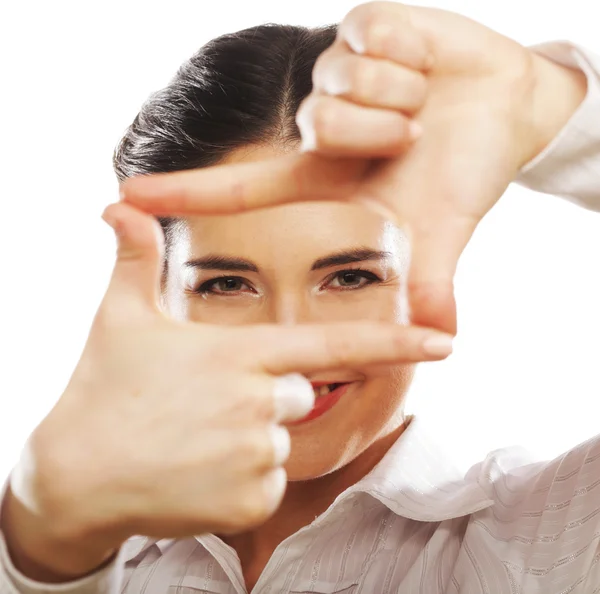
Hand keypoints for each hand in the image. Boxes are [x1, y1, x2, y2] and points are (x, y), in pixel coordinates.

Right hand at [2, 202, 452, 579]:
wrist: (75, 477)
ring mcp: (257, 455)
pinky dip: (240, 480)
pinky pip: (267, 483)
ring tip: (194, 440)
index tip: (444, 341)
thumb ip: (137, 261)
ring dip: (247, 438)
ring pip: (281, 439)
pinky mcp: (250, 502)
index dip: (395, 341)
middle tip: (206, 404)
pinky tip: (196, 474)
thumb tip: (119, 206)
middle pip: (299, 394)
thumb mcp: (120, 319)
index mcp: (241, 354)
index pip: (335, 343)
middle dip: (265, 396)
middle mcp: (260, 403)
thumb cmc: (101, 391)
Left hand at [119, 1, 586, 333]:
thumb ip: (430, 279)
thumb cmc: (463, 171)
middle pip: (321, 124)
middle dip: (379, 133)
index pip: (242, 185)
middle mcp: (320, 122)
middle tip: (416, 136)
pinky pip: (372, 34)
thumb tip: (442, 339)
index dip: (186, 194)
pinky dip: (411, 54)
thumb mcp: (440, 229)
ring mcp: (339, 72)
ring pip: (345, 80)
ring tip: (424, 103)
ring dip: (400, 98)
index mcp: (325, 173)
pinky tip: (426, 64)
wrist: (506, 109)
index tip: (128, 200)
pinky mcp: (364, 24)